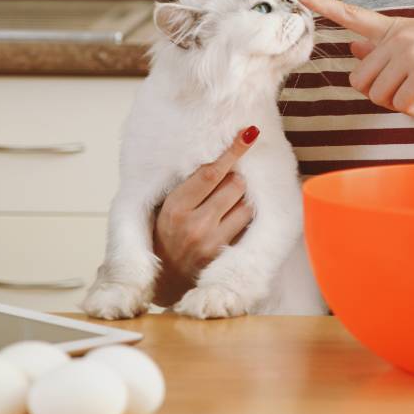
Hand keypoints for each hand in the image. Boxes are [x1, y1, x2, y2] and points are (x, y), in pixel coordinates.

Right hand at [151, 126, 258, 306]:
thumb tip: (221, 158)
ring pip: (246, 205)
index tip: (248, 134)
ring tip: (226, 208)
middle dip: (235, 179)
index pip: (211, 172)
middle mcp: (195, 225)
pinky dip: (244, 219)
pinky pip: (248, 227)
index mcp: (176, 207)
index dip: (232, 151)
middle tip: (225, 185)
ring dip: (242, 200)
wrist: (165, 280)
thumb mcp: (167, 208)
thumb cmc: (166, 236)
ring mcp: (213, 243)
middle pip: (234, 185)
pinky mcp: (226, 256)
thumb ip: (190, 186)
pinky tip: (231, 223)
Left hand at [292, 0, 413, 116]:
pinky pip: (403, 105)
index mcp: (396, 27)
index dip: (323, 5)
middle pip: (360, 80)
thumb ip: (387, 45)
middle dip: (383, 93)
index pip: (352, 14)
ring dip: (402, 103)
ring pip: (378, 96)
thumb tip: (353, 44)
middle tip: (412, 90)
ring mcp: (409, 52)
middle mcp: (398, 37)